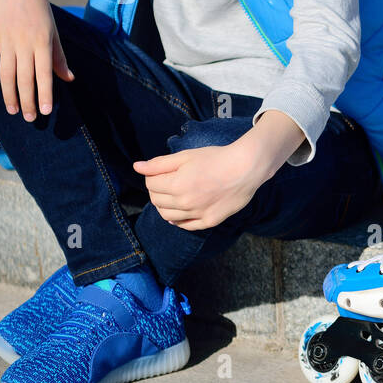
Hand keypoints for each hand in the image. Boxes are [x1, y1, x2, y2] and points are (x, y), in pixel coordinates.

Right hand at [0, 0, 74, 120]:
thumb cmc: (40, 13)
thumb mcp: (53, 32)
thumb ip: (59, 57)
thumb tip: (69, 79)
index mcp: (42, 43)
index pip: (45, 74)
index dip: (45, 94)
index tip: (45, 111)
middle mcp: (24, 43)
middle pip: (25, 78)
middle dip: (27, 100)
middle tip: (30, 118)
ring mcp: (6, 39)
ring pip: (6, 73)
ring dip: (9, 94)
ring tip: (13, 110)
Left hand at [133, 142, 263, 230]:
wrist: (246, 168)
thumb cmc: (216, 158)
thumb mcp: (186, 156)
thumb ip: (159, 163)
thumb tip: (136, 167)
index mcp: (176, 184)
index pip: (150, 185)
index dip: (153, 176)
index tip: (162, 171)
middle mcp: (185, 203)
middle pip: (156, 201)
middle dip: (157, 190)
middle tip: (168, 181)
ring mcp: (197, 214)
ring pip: (168, 216)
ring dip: (165, 205)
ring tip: (175, 194)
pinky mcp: (209, 221)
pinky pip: (186, 226)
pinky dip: (178, 220)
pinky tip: (182, 210)